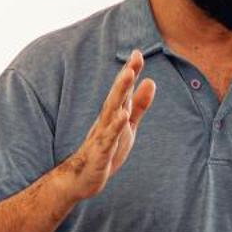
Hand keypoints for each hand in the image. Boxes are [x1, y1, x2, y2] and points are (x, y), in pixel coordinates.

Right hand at [55, 50, 156, 203]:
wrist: (80, 179)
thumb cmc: (105, 150)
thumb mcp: (128, 126)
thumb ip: (139, 105)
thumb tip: (150, 81)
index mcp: (113, 114)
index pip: (124, 90)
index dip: (131, 72)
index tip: (138, 52)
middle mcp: (105, 121)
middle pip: (117, 96)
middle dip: (126, 77)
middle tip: (134, 58)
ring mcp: (102, 135)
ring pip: (111, 111)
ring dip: (120, 93)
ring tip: (129, 76)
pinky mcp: (100, 152)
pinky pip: (108, 138)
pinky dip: (115, 126)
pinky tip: (123, 116)